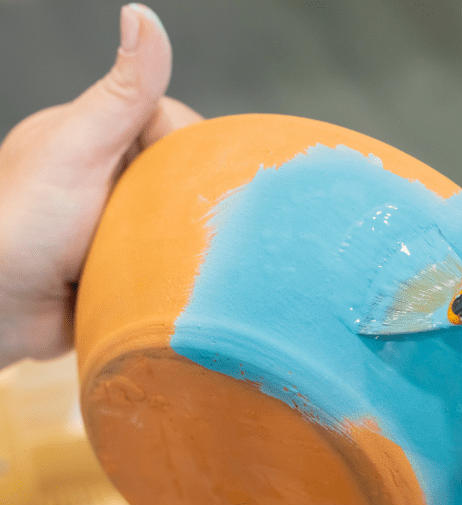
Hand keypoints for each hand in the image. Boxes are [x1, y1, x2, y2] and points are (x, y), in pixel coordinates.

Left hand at [0, 4, 201, 367]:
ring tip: (178, 255)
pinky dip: (179, 264)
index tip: (188, 182)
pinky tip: (177, 274)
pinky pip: (173, 256)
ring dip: (186, 236)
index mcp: (100, 134)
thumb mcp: (79, 149)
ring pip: (184, 217)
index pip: (174, 125)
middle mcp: (113, 172)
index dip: (190, 149)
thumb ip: (122, 92)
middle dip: (192, 198)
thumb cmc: (22, 225)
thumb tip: (142, 14)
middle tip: (184, 226)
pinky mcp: (129, 262)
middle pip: (185, 172)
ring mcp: (122, 219)